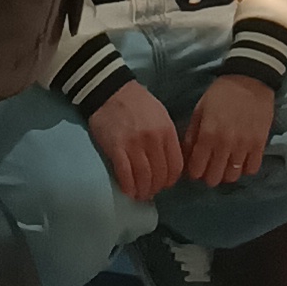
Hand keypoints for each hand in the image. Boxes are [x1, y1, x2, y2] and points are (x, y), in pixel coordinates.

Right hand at [88, 79, 183, 204]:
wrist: (111, 91)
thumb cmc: (138, 103)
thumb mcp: (161, 115)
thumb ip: (167, 137)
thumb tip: (169, 162)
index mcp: (167, 131)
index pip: (175, 166)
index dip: (170, 180)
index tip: (164, 184)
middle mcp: (153, 139)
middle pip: (160, 175)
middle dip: (156, 188)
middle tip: (151, 191)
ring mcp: (134, 145)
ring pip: (144, 178)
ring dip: (143, 191)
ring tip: (140, 194)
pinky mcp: (116, 149)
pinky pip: (125, 176)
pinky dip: (128, 187)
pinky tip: (128, 191)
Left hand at [179, 69, 275, 183]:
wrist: (250, 77)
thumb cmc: (221, 93)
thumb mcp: (200, 110)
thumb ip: (191, 136)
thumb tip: (186, 158)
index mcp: (208, 134)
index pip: (196, 171)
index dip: (194, 172)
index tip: (197, 166)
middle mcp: (225, 143)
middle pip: (214, 179)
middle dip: (209, 175)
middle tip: (211, 166)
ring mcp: (244, 145)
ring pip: (232, 177)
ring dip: (227, 173)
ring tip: (226, 163)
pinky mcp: (260, 143)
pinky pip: (252, 169)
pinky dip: (245, 168)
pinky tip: (241, 158)